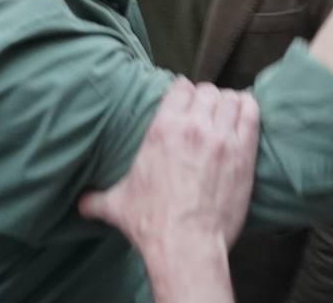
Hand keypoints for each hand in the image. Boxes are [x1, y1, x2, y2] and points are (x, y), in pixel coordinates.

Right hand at [79, 79, 259, 249]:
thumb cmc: (151, 224)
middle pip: (207, 91)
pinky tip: (244, 116)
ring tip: (226, 115)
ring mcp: (221, 138)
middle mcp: (193, 127)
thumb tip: (81, 203)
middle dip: (206, 100)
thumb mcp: (116, 206)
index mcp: (162, 129)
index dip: (184, 93)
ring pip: (230, 99)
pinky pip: (251, 114)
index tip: (185, 101)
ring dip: (228, 104)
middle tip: (206, 114)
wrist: (185, 245)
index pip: (180, 88)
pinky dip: (248, 110)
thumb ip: (97, 198)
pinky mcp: (243, 152)